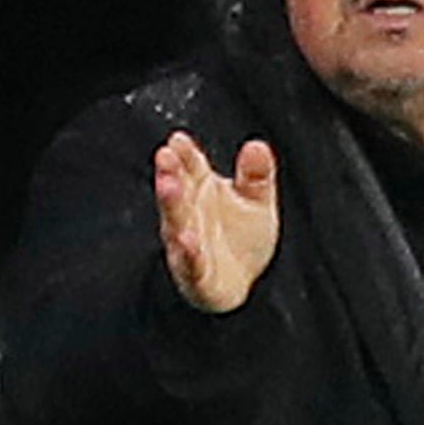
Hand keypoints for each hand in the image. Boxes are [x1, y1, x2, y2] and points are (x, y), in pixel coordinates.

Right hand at [152, 129, 279, 312]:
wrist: (240, 284)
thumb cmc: (241, 238)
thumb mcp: (257, 201)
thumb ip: (256, 175)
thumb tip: (258, 146)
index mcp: (201, 190)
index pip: (190, 167)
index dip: (184, 153)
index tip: (177, 140)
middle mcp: (188, 215)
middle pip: (177, 191)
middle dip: (170, 173)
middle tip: (165, 157)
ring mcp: (188, 245)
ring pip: (176, 223)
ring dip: (171, 205)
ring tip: (169, 186)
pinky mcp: (195, 275)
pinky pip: (190, 263)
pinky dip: (188, 252)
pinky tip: (187, 239)